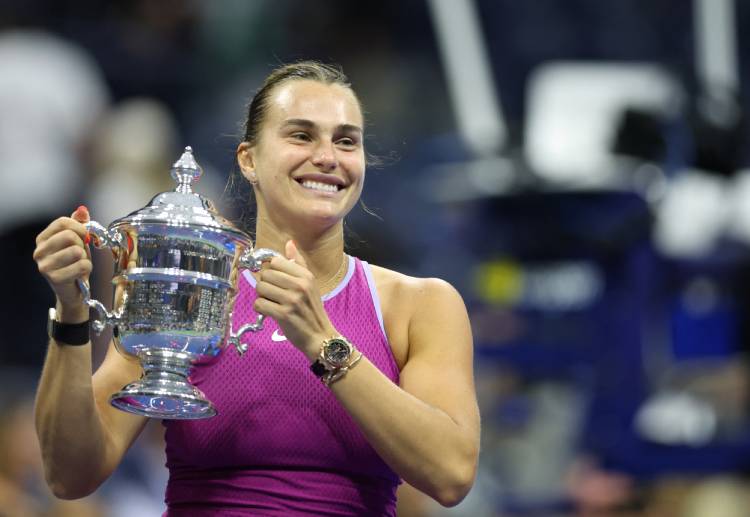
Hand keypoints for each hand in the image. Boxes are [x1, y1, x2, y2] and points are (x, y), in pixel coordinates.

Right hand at [33, 206, 91, 319]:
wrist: (73, 291)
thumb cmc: (74, 263)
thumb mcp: (77, 241)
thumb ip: (79, 224)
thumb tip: (83, 210)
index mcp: (42, 239)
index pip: (62, 222)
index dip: (79, 227)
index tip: (85, 235)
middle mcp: (39, 252)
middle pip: (69, 236)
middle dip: (82, 244)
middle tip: (80, 254)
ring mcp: (45, 266)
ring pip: (77, 251)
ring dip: (85, 258)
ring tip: (79, 264)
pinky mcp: (55, 278)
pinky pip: (82, 265)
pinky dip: (87, 268)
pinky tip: (80, 274)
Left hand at [253, 240, 336, 358]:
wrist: (320, 336)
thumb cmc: (312, 309)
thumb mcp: (310, 283)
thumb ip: (298, 263)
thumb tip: (289, 243)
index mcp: (306, 275)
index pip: (276, 261)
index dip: (272, 271)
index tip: (276, 281)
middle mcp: (300, 285)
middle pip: (265, 274)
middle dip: (265, 285)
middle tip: (274, 295)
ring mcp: (291, 300)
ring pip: (260, 288)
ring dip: (262, 297)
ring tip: (273, 303)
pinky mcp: (283, 314)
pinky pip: (259, 304)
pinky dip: (261, 309)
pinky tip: (270, 312)